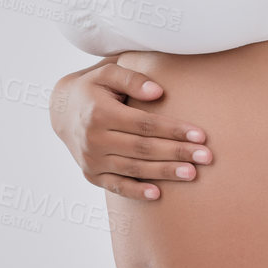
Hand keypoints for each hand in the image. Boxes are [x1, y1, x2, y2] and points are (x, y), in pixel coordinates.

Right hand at [49, 61, 211, 201]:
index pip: (144, 124)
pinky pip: (116, 186)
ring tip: (192, 174)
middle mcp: (93, 139)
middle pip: (143, 149)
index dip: (173, 130)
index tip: (200, 135)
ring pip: (133, 169)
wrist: (61, 110)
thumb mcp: (108, 73)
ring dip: (164, 173)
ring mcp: (91, 160)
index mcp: (100, 113)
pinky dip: (136, 192)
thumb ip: (133, 79)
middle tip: (206, 157)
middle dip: (177, 153)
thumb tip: (158, 93)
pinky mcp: (90, 174)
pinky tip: (157, 194)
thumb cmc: (93, 88)